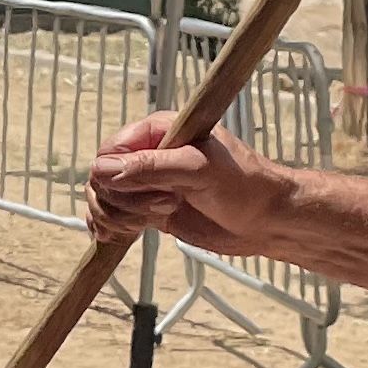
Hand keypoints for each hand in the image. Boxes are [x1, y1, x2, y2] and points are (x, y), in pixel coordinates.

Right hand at [87, 112, 294, 254]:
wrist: (266, 220)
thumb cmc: (243, 186)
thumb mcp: (199, 170)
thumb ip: (151, 168)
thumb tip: (101, 172)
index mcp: (157, 131)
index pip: (110, 151)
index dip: (119, 176)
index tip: (153, 191)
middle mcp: (147, 155)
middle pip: (101, 178)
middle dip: (123, 200)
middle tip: (165, 206)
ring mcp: (146, 184)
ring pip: (103, 199)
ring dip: (118, 216)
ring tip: (155, 219)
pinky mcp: (148, 211)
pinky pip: (110, 216)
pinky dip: (107, 227)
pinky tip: (120, 236)